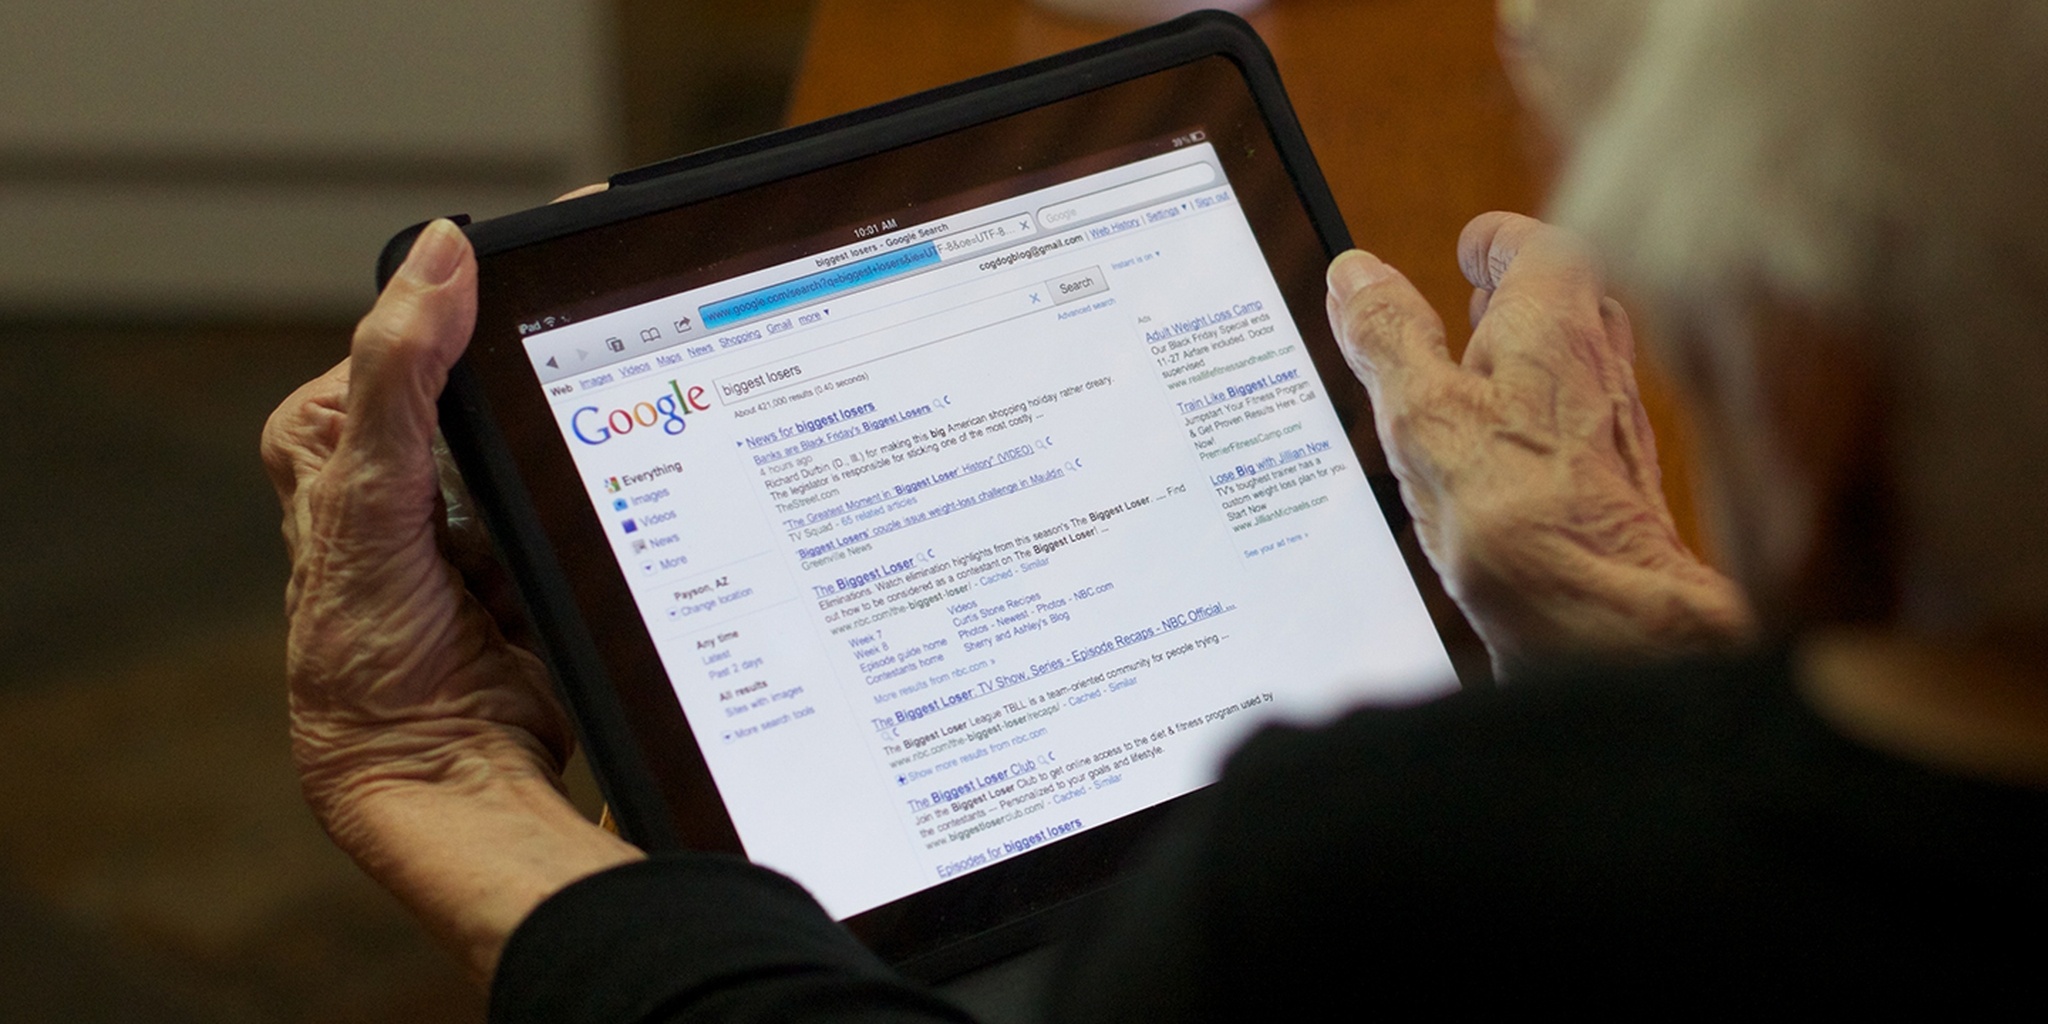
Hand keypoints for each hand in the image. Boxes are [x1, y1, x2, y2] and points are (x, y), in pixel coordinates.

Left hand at [262, 217, 639, 979]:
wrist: (441, 775)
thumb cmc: (366, 654)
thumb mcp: (371, 496)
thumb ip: (401, 375)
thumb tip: (443, 254)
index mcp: (337, 431)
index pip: (417, 322)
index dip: (487, 284)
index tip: (573, 238)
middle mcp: (401, 464)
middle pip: (490, 369)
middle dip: (554, 353)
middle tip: (628, 317)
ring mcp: (472, 510)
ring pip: (545, 424)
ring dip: (592, 416)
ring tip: (644, 395)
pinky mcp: (532, 551)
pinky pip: (579, 485)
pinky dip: (614, 477)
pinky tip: (653, 461)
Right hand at [1326, 212, 1749, 677]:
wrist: (1612, 620)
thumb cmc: (1522, 514)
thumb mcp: (1423, 413)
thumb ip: (1388, 338)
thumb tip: (1355, 275)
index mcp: (1554, 324)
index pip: (1541, 246)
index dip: (1500, 242)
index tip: (1470, 248)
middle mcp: (1599, 367)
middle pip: (1567, 304)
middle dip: (1516, 300)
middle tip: (1472, 304)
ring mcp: (1615, 431)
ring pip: (1577, 370)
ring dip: (1528, 365)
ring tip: (1475, 382)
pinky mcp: (1614, 492)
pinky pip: (1578, 433)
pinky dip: (1537, 429)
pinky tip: (1498, 469)